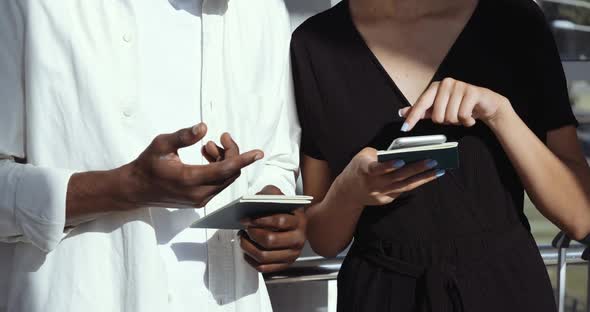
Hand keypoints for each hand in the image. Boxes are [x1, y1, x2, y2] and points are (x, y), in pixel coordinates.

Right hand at [120, 123, 263, 208]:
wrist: (136, 189)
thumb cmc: (147, 164)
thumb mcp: (161, 144)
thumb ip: (183, 136)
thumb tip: (203, 127)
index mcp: (189, 179)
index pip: (225, 169)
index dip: (243, 159)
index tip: (258, 152)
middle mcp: (198, 194)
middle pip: (229, 173)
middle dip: (230, 153)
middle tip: (221, 138)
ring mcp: (200, 200)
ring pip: (226, 179)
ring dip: (224, 161)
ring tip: (208, 147)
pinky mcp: (200, 201)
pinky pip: (218, 184)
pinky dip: (219, 169)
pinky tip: (206, 157)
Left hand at [239, 185, 306, 272]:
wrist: (295, 224)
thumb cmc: (284, 210)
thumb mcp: (280, 197)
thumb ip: (270, 194)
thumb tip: (256, 199)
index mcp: (299, 221)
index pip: (279, 221)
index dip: (260, 220)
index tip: (245, 219)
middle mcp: (298, 239)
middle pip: (270, 240)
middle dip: (252, 234)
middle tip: (244, 229)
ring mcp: (292, 254)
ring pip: (264, 256)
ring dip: (248, 247)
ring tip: (242, 238)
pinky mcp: (285, 264)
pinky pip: (264, 267)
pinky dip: (251, 260)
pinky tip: (247, 251)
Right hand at [335, 148, 443, 206]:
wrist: (348, 191)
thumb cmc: (358, 167)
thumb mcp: (363, 156)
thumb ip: (380, 154)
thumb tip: (405, 152)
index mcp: (363, 169)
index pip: (376, 168)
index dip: (388, 166)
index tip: (401, 161)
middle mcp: (372, 184)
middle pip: (397, 177)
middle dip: (416, 169)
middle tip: (433, 160)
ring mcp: (380, 194)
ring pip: (405, 186)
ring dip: (423, 178)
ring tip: (438, 170)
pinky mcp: (386, 200)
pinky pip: (403, 190)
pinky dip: (416, 182)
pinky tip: (429, 176)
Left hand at [398, 78, 510, 131]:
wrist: (484, 104)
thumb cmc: (459, 105)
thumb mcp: (438, 108)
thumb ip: (420, 110)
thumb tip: (402, 112)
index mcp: (435, 87)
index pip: (421, 104)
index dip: (413, 118)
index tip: (405, 128)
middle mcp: (446, 84)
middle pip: (437, 116)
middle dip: (446, 121)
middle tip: (453, 116)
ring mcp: (459, 86)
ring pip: (450, 117)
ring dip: (457, 122)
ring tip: (462, 115)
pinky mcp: (472, 92)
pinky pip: (463, 115)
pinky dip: (467, 121)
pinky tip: (470, 117)